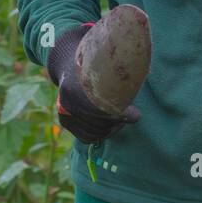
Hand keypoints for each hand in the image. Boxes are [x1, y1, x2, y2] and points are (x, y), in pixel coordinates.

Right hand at [46, 24, 141, 144]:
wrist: (71, 65)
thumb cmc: (96, 67)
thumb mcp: (108, 72)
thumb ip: (121, 90)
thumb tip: (136, 117)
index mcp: (77, 86)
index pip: (102, 110)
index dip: (122, 114)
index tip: (136, 114)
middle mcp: (68, 101)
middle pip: (99, 123)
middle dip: (118, 121)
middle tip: (130, 116)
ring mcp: (64, 112)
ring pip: (95, 132)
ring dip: (111, 128)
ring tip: (120, 119)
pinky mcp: (65, 121)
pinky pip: (86, 137)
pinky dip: (100, 134)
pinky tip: (109, 125)